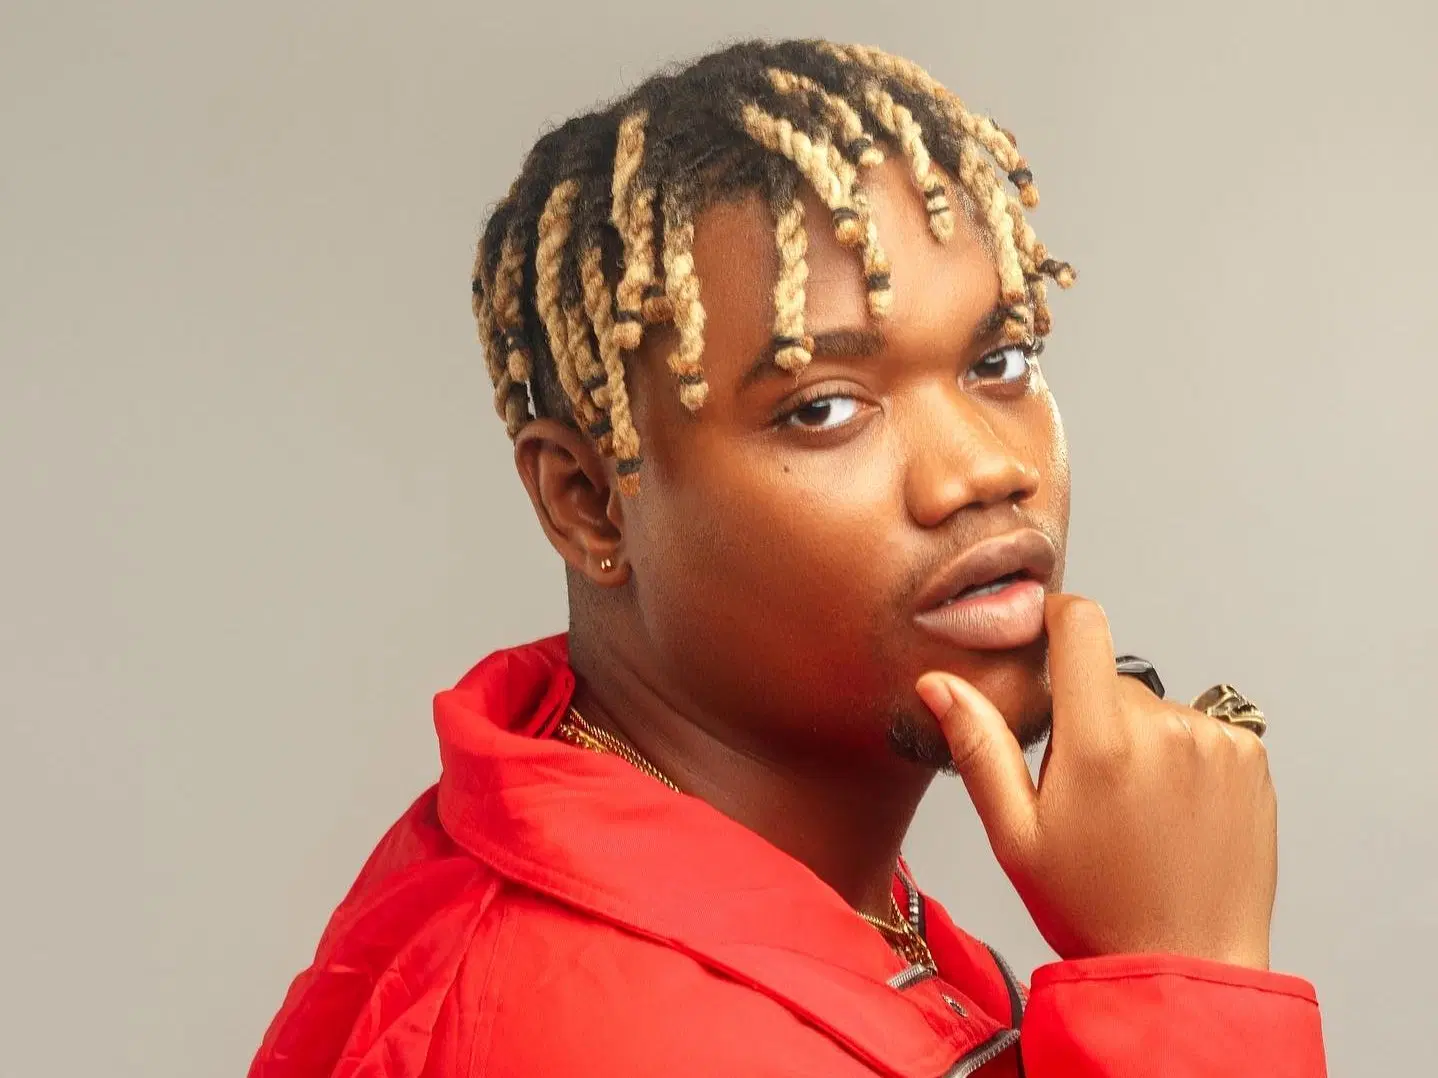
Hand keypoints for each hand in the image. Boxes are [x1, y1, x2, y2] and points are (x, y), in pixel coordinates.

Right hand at [917, 594, 1276, 968]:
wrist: (1186, 968)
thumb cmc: (1094, 910)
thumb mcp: (1015, 835)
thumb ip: (978, 747)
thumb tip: (938, 683)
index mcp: (1099, 743)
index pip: (1082, 625)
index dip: (1058, 617)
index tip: (1046, 635)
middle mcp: (1165, 730)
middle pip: (1111, 680)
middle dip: (1091, 717)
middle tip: (1085, 788)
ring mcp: (1216, 742)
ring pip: (1155, 708)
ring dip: (1139, 740)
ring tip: (1135, 812)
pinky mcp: (1252, 759)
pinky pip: (1200, 730)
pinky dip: (1181, 757)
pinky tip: (1172, 813)